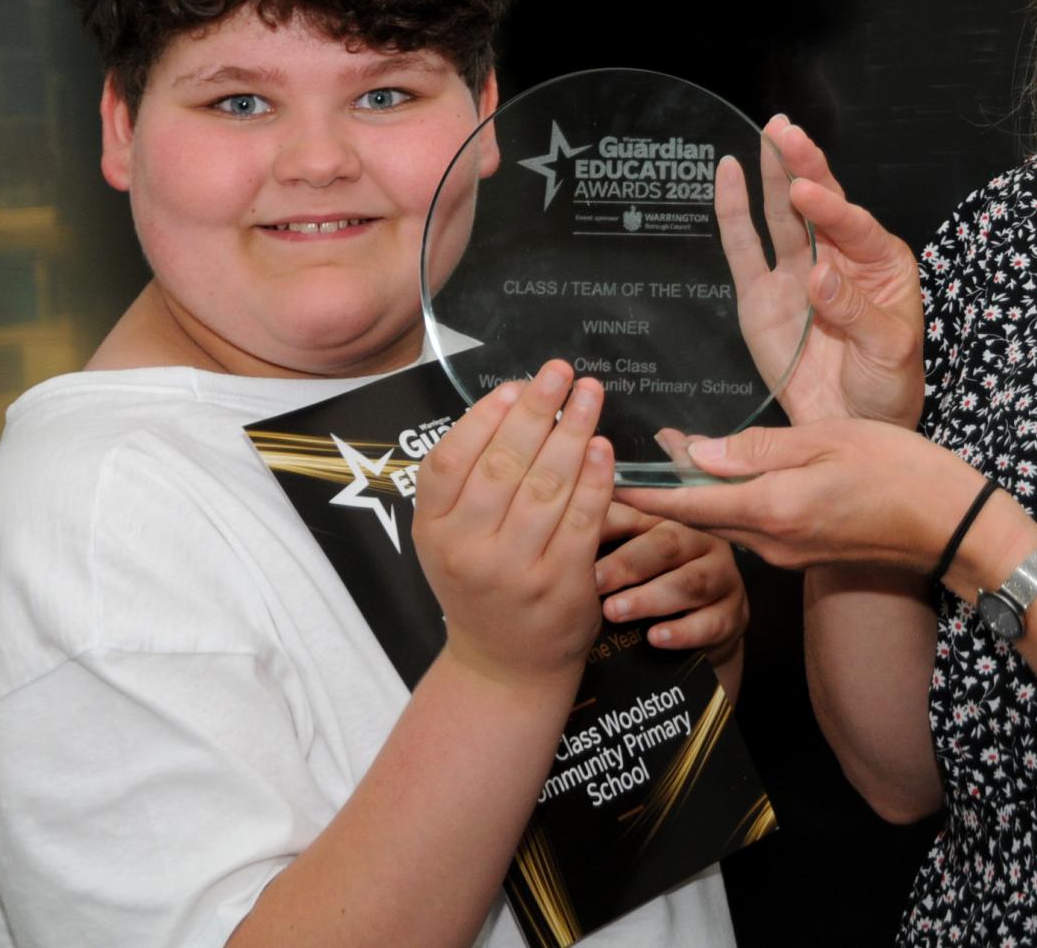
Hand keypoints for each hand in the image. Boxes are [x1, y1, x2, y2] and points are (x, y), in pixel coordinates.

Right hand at [409, 361, 615, 688]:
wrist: (506, 666)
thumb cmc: (482, 586)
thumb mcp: (449, 539)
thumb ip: (467, 482)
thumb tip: (509, 403)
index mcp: (433, 531)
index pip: (450, 460)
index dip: (483, 417)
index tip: (515, 385)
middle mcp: (467, 551)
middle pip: (503, 465)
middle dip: (536, 410)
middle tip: (560, 371)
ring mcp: (515, 571)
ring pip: (546, 486)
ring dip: (572, 432)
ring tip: (589, 394)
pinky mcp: (560, 586)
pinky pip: (582, 520)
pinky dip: (595, 479)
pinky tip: (603, 447)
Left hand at [594, 502, 748, 673]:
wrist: (697, 635)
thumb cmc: (652, 587)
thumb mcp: (629, 563)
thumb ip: (603, 542)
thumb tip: (559, 526)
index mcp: (674, 519)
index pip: (643, 514)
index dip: (609, 526)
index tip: (577, 542)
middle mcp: (704, 542)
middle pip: (669, 544)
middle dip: (628, 563)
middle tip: (595, 581)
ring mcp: (724, 580)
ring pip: (692, 582)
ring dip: (650, 597)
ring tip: (614, 612)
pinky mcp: (734, 617)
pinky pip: (712, 623)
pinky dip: (682, 631)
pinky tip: (655, 637)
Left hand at [622, 420, 986, 574]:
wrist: (951, 527)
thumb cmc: (899, 471)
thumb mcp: (828, 439)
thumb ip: (759, 448)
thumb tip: (697, 453)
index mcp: (773, 509)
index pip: (688, 504)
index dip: (642, 495)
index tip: (601, 487)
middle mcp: (771, 542)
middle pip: (698, 520)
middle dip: (658, 499)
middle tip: (614, 475)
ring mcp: (787, 554)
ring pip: (723, 526)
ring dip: (691, 504)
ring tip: (658, 473)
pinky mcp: (803, 555)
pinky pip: (750, 531)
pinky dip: (726, 509)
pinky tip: (721, 485)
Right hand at [721, 116, 924, 428]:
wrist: (853, 426)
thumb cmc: (887, 386)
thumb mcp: (889, 350)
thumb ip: (855, 311)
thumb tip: (818, 276)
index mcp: (879, 264)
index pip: (853, 224)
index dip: (829, 205)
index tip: (806, 189)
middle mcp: (837, 258)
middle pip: (817, 204)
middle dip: (802, 165)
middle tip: (785, 130)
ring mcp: (795, 274)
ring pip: (781, 216)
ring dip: (774, 174)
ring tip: (768, 134)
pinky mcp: (761, 295)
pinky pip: (744, 248)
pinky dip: (735, 211)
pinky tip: (730, 174)